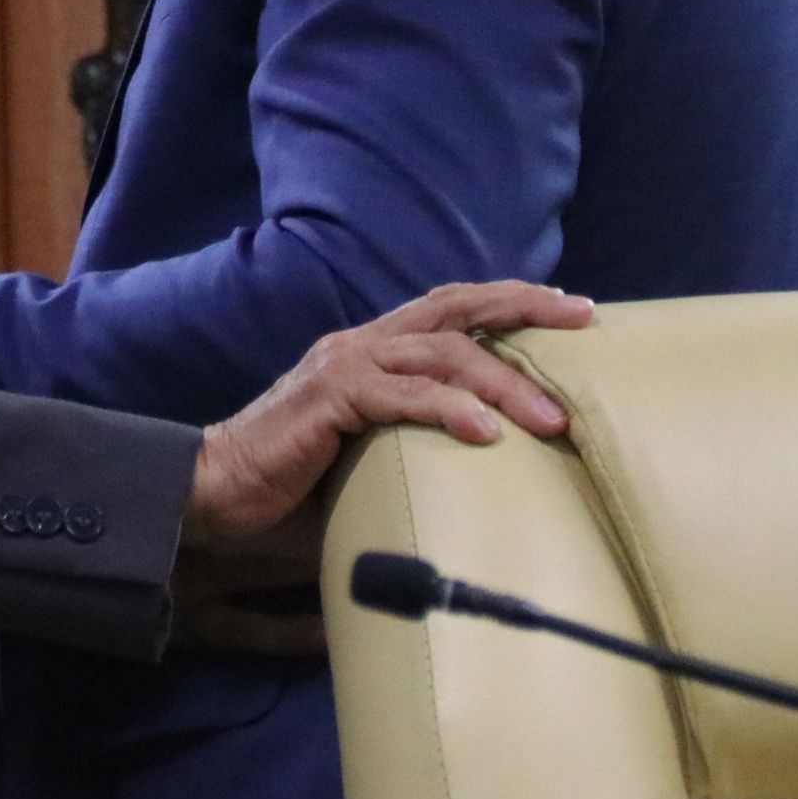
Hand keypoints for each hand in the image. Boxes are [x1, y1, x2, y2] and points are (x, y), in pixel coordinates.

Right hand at [180, 280, 593, 557]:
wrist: (212, 496)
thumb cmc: (291, 492)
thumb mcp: (371, 463)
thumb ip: (419, 453)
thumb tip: (490, 489)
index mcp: (374, 354)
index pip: (452, 311)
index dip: (510, 302)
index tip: (573, 309)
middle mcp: (362, 346)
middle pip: (457, 309)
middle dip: (525, 307)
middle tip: (585, 319)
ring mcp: (345, 366)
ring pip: (441, 354)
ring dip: (504, 382)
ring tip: (552, 418)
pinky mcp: (329, 397)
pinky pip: (402, 396)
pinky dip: (450, 409)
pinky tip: (487, 434)